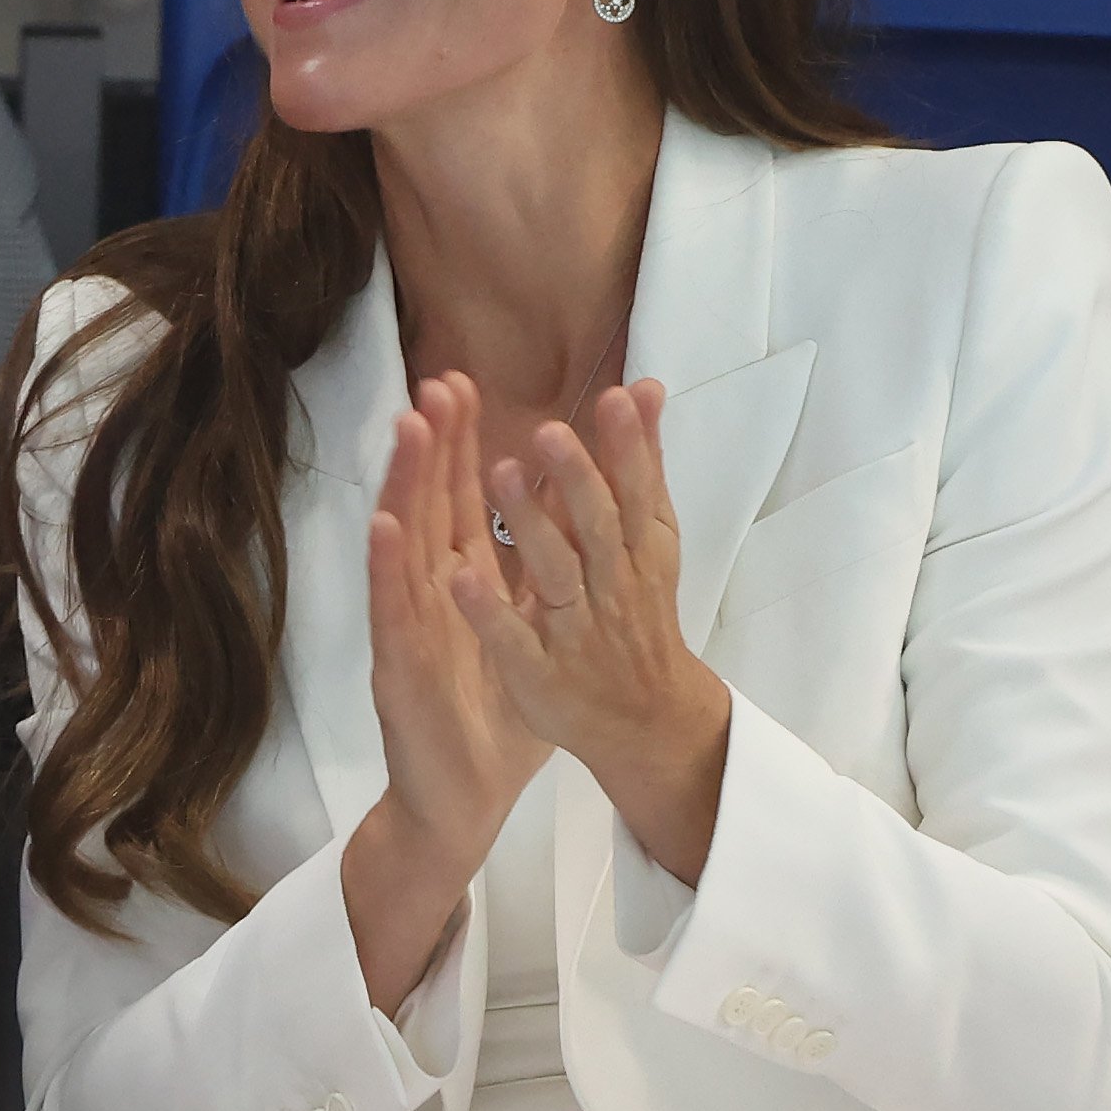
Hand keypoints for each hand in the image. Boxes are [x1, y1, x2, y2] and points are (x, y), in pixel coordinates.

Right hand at [366, 373, 553, 877]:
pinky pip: (393, 614)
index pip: (460, 501)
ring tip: (410, 428)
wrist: (461, 800)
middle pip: (430, 506)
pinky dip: (386, 569)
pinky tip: (385, 528)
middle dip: (433, 445)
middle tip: (437, 382)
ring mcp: (408, 628)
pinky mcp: (398, 669)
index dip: (461, 444)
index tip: (464, 385)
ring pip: (405, 545)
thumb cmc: (493, 722)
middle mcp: (427, 594)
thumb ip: (539, 577)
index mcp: (461, 585)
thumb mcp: (530, 638)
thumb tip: (568, 514)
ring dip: (405, 485)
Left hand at [449, 380, 732, 883]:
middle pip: (597, 529)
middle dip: (575, 480)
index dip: (629, 450)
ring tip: (498, 475)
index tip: (616, 397)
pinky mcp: (539, 673)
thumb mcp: (649, 542)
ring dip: (528, 527)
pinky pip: (511, 640)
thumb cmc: (640, 613)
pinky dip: (489, 611)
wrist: (650, 724)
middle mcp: (613, 588)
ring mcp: (575, 632)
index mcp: (641, 553)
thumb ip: (642, 466)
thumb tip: (647, 385)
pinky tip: (460, 579)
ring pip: (553, 575)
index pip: (637, 494)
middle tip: (547, 429)